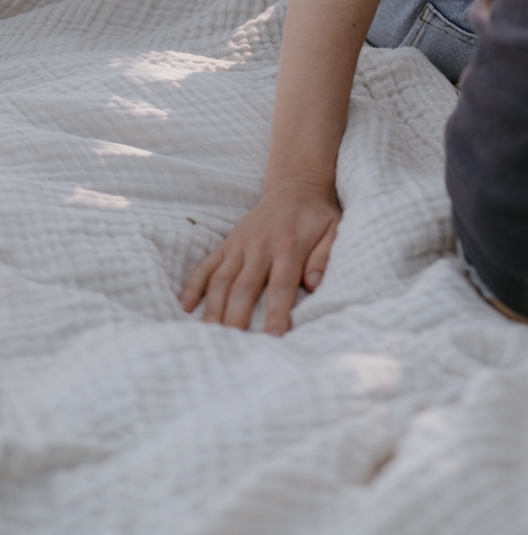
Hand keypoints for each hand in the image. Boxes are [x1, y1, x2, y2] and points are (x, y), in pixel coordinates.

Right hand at [180, 179, 340, 334]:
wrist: (296, 186)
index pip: (281, 285)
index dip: (277, 312)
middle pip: (244, 287)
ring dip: (213, 309)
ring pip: (221, 280)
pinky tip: (185, 308)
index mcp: (289, 246)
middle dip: (237, 319)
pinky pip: (206, 265)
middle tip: (233, 348)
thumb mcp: (334, 229)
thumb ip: (324, 257)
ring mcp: (240, 244)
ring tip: (209, 337)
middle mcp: (260, 246)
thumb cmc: (317, 216)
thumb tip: (314, 284)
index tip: (275, 338)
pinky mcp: (227, 243)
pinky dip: (193, 286)